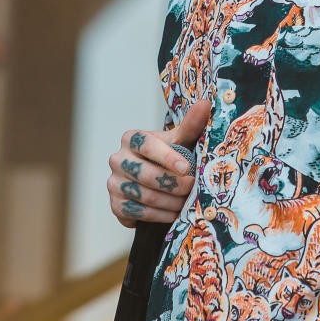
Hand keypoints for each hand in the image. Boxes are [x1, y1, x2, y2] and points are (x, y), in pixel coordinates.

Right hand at [107, 101, 211, 227]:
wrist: (154, 181)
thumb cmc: (169, 156)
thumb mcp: (179, 140)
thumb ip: (191, 125)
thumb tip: (205, 103)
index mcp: (131, 139)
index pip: (147, 146)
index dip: (168, 158)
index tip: (187, 168)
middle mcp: (117, 159)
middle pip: (146, 175)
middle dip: (174, 185)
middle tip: (192, 189)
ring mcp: (113, 183)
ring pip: (144, 196)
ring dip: (170, 202)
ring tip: (186, 203)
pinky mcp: (115, 205)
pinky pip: (137, 213)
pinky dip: (159, 216)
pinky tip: (173, 214)